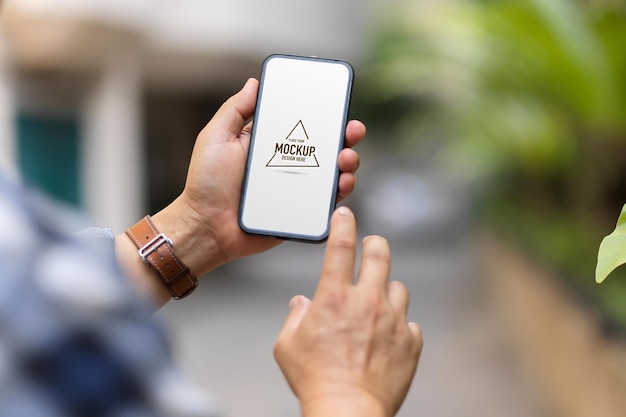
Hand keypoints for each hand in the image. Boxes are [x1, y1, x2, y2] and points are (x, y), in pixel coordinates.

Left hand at [157, 78, 364, 273]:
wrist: (206, 226)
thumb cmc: (206, 184)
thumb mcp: (216, 138)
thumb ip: (234, 110)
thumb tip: (254, 83)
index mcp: (271, 142)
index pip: (303, 123)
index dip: (323, 113)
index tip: (337, 103)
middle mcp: (288, 162)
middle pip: (326, 145)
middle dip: (346, 135)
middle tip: (352, 130)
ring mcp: (296, 187)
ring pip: (333, 172)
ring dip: (348, 161)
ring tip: (346, 159)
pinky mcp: (301, 210)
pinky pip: (327, 200)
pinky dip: (341, 191)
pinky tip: (342, 184)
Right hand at [273, 207, 422, 416]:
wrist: (347, 411)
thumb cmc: (314, 380)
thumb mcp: (287, 346)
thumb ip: (294, 317)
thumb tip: (301, 303)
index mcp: (335, 297)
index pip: (341, 247)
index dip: (344, 224)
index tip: (346, 214)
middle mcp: (367, 302)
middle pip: (380, 254)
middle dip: (376, 244)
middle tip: (373, 245)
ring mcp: (393, 321)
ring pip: (398, 288)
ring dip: (388, 291)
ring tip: (378, 305)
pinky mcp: (410, 342)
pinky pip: (409, 324)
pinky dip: (399, 326)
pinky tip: (387, 339)